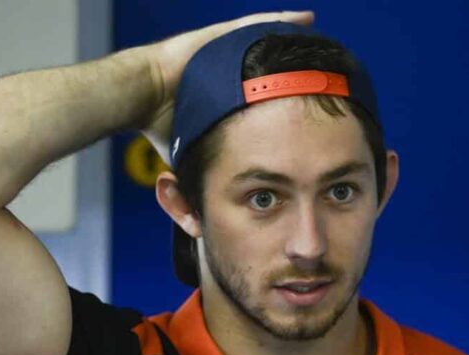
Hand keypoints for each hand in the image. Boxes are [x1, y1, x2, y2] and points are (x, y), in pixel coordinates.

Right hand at [140, 11, 314, 164]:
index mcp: (227, 98)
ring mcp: (227, 52)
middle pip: (272, 67)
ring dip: (293, 44)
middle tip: (326, 74)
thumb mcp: (193, 154)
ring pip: (268, 45)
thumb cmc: (162, 126)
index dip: (286, 99)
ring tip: (322, 43)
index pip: (265, 96)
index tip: (308, 108)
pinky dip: (282, 21)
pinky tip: (305, 20)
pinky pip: (258, 26)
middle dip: (298, 69)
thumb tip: (201, 220)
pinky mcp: (221, 37)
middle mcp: (230, 72)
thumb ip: (200, 178)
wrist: (142, 96)